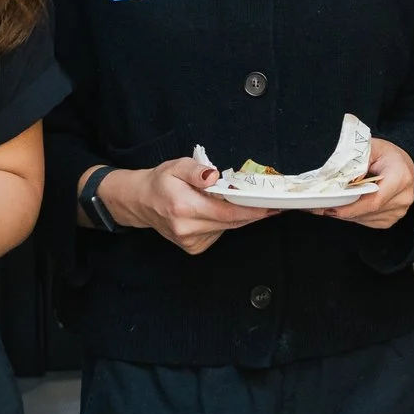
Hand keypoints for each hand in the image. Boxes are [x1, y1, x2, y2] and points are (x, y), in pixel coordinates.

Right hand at [103, 157, 274, 256]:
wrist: (141, 201)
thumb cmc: (161, 181)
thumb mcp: (177, 166)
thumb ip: (196, 171)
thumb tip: (213, 176)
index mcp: (183, 207)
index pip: (226, 212)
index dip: (251, 210)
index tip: (271, 207)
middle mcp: (186, 228)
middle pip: (231, 222)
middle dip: (251, 212)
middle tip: (270, 203)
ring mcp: (189, 241)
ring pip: (226, 228)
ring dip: (237, 216)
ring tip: (238, 201)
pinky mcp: (193, 247)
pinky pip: (218, 233)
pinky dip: (223, 222)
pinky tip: (215, 212)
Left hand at [316, 137, 413, 229]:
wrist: (402, 164)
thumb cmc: (386, 154)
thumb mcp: (372, 147)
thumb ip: (358, 161)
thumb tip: (344, 181)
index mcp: (400, 178)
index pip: (373, 201)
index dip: (350, 207)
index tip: (330, 207)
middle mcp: (403, 197)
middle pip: (367, 211)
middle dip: (342, 210)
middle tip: (319, 207)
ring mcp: (399, 210)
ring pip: (365, 218)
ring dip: (346, 214)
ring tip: (328, 206)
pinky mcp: (392, 218)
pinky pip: (368, 221)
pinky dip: (354, 215)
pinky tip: (346, 206)